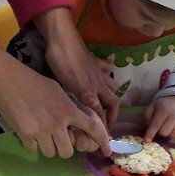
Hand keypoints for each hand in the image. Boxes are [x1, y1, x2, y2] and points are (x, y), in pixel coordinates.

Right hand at [0, 48, 110, 158]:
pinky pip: (33, 149)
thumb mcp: (58, 91)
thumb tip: (75, 121)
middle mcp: (58, 123)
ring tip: (40, 135)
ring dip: (47, 147)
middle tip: (56, 141)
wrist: (9, 80)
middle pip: (67, 152)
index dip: (102, 141)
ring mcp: (41, 130)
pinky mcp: (25, 135)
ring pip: (50, 153)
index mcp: (69, 110)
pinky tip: (27, 131)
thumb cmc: (34, 82)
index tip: (106, 151)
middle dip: (63, 149)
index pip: (92, 128)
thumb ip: (69, 107)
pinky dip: (31, 144)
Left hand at [35, 7, 118, 127]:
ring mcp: (97, 69)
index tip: (103, 137)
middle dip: (112, 114)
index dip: (104, 125)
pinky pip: (106, 67)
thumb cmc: (63, 62)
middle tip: (107, 124)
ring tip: (107, 105)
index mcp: (93, 89)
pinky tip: (106, 75)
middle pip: (112, 99)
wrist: (61, 38)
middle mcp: (99, 81)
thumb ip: (87, 100)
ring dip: (112, 95)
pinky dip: (108, 73)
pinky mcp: (93, 60)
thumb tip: (99, 118)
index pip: (103, 111)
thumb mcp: (72, 84)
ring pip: (111, 84)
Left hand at [143, 97, 174, 141]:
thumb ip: (148, 116)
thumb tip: (149, 126)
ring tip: (171, 131)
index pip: (156, 125)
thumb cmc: (163, 106)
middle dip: (162, 133)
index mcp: (164, 110)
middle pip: (166, 132)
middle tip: (162, 129)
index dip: (150, 134)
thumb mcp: (152, 107)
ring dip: (173, 135)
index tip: (147, 140)